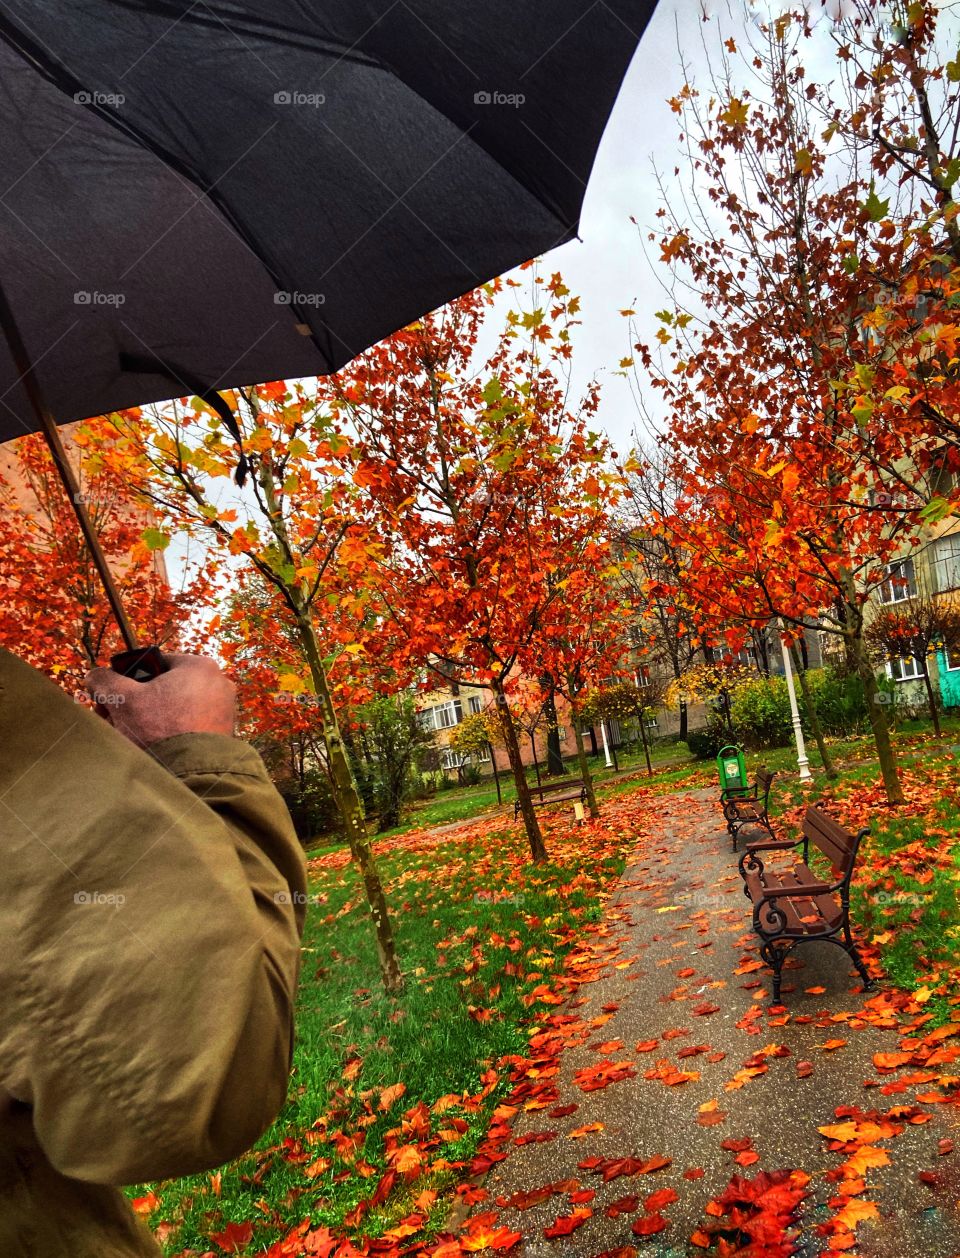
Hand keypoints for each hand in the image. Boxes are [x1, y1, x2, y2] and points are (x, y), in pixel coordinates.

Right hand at [84, 653, 235, 747]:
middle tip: (114, 719)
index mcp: (199, 666)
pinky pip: (190, 726)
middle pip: (164, 688)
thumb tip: (95, 676)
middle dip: (136, 703)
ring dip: (149, 720)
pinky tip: (152, 748)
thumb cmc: (159, 730)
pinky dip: (170, 733)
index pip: (153, 663)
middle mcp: (218, 683)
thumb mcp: (123, 699)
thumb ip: (105, 680)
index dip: (126, 679)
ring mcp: (224, 709)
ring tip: (130, 737)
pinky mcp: (223, 733)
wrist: (191, 775)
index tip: (111, 698)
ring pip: (176, 709)